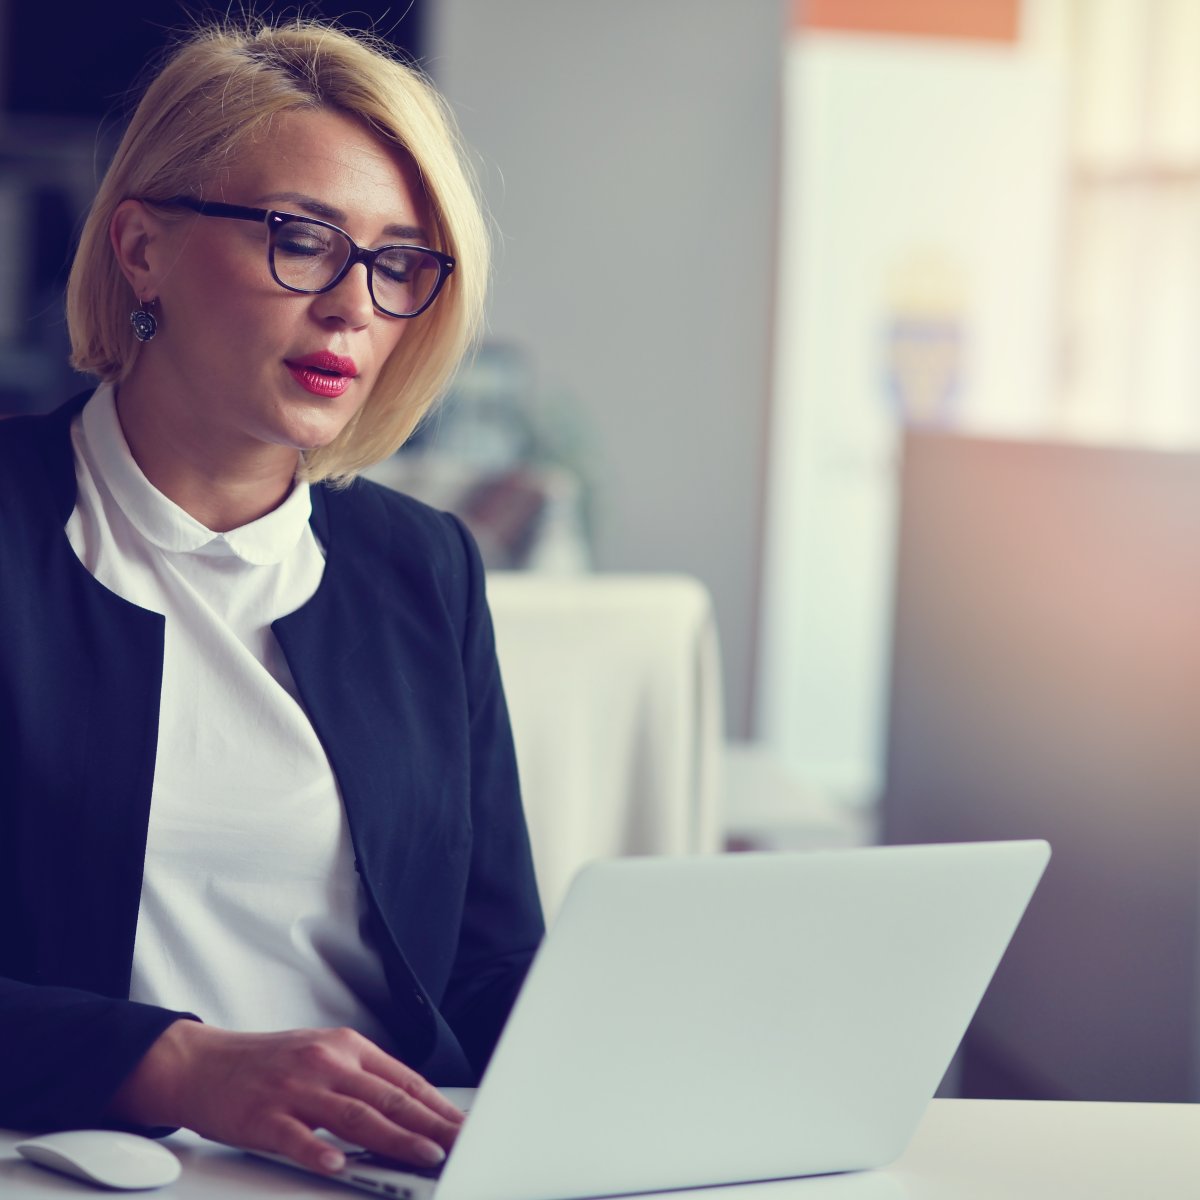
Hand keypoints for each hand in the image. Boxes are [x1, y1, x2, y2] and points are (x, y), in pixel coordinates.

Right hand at [107, 1021, 464, 1173]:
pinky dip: (318, 1151)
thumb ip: (362, 1079)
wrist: (202, 1063)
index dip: (437, 1107)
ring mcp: (295, 1088)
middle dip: (430, 1125)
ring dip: (394, 1138)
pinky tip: (337, 1165)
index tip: (463, 1127)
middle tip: (460, 1144)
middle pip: (387, 1098)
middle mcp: (326, 1062)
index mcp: (346, 1047)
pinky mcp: (262, 1115)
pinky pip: (295, 1136)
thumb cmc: (268, 1064)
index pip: (403, 1080)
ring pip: (354, 1115)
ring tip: (424, 1156)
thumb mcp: (322, 1055)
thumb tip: (410, 1109)